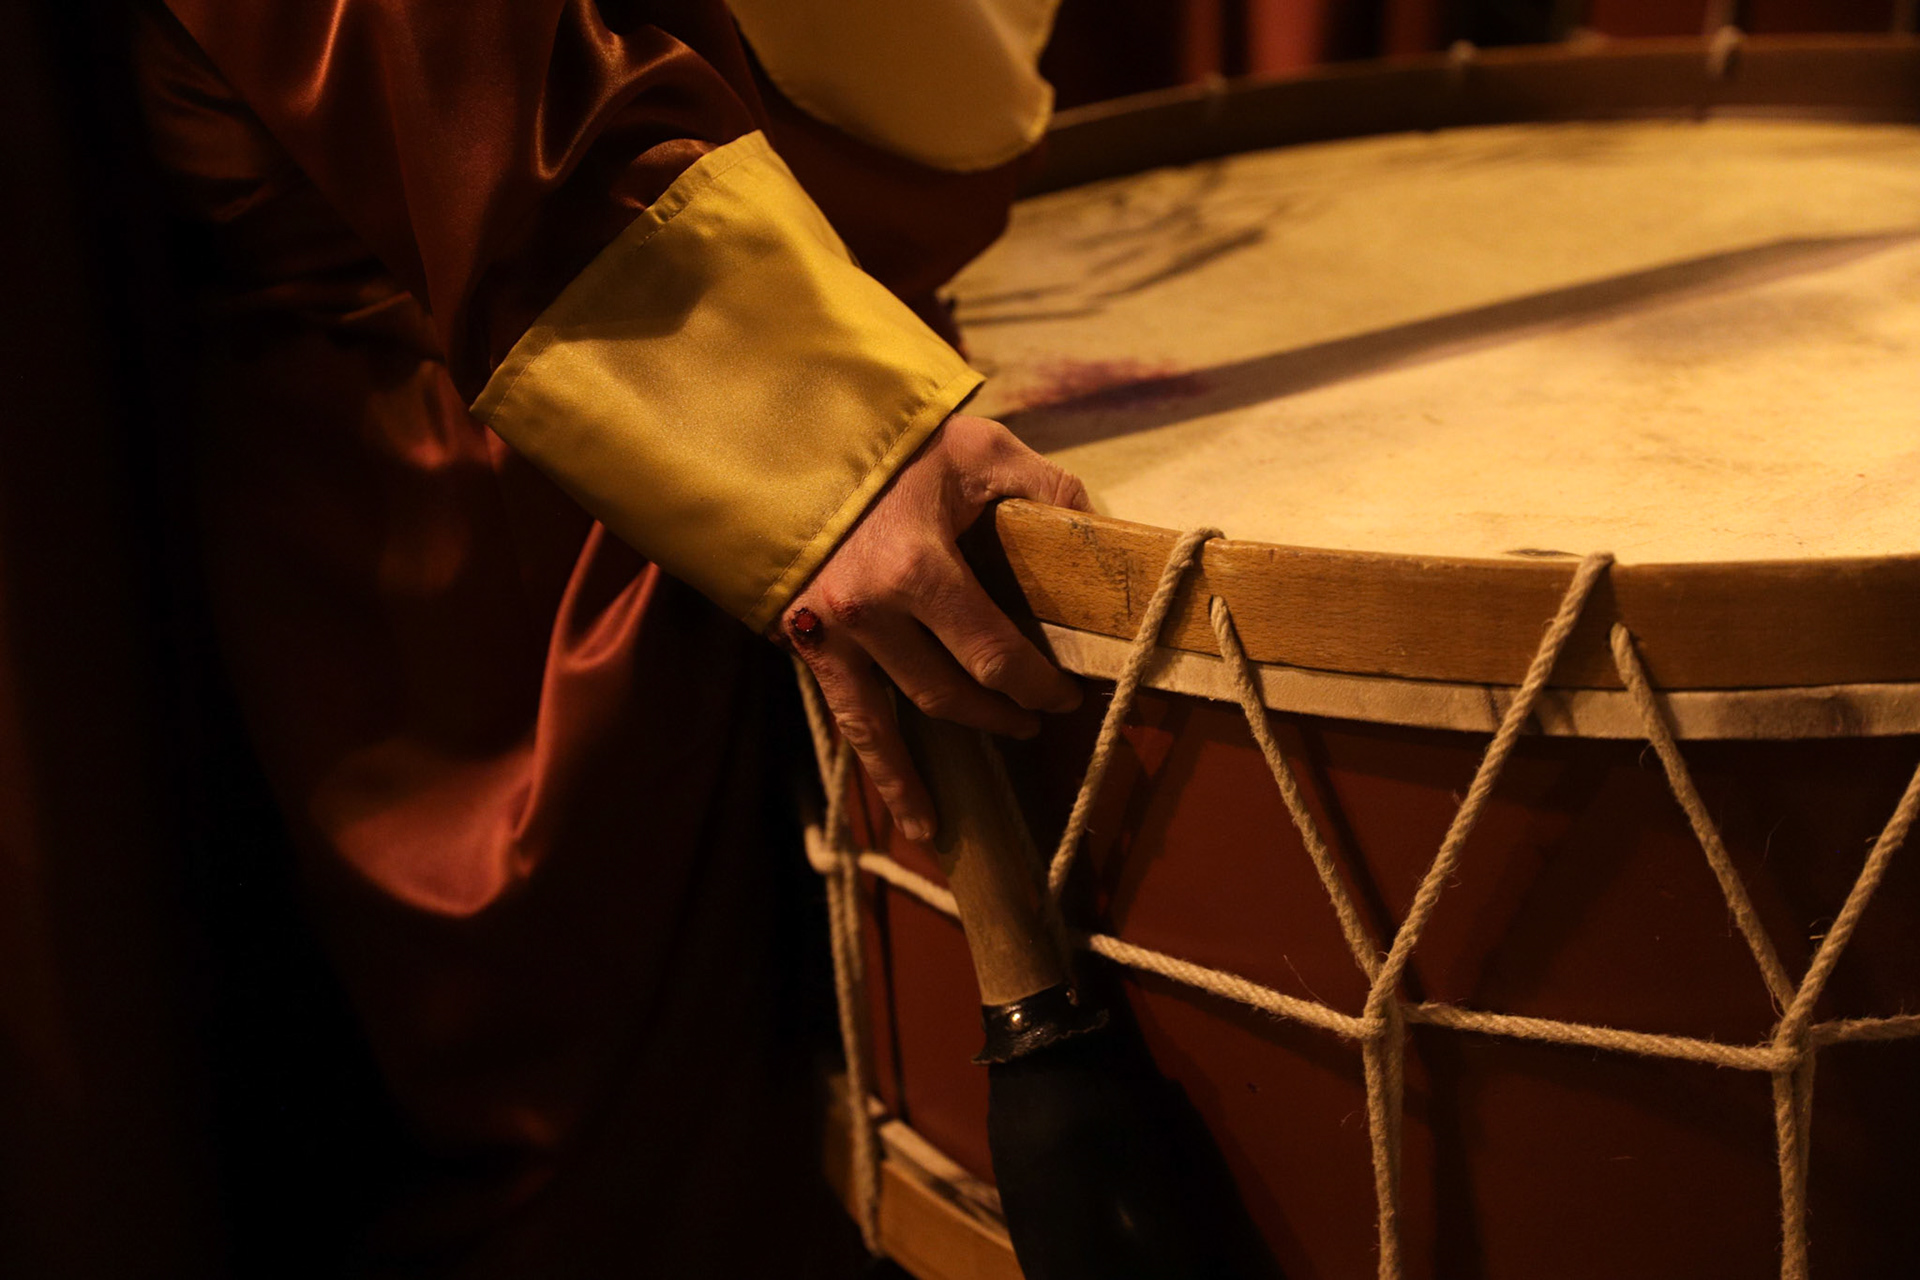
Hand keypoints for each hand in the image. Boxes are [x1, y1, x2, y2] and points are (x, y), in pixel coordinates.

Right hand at [783, 414, 1090, 840]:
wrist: (791, 433)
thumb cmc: (894, 444)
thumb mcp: (979, 448)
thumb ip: (1044, 491)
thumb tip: (1100, 538)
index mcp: (915, 569)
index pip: (991, 652)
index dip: (1035, 683)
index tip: (1063, 695)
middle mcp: (867, 613)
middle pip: (946, 693)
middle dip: (999, 713)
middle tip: (1036, 717)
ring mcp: (830, 633)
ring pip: (888, 724)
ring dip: (926, 773)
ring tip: (954, 813)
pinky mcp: (804, 641)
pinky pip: (847, 720)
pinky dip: (878, 773)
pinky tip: (906, 818)